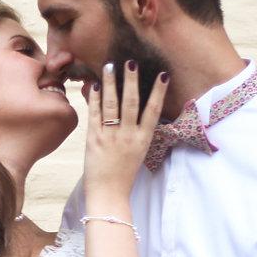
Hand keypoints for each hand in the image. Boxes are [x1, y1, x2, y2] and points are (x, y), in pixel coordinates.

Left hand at [82, 61, 168, 199]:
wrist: (109, 194)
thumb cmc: (123, 173)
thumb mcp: (138, 151)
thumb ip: (137, 131)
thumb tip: (133, 109)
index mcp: (143, 139)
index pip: (153, 111)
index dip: (159, 92)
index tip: (163, 75)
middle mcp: (128, 135)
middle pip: (132, 102)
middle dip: (131, 81)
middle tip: (130, 62)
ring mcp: (111, 136)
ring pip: (112, 104)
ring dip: (111, 83)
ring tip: (110, 66)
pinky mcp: (94, 139)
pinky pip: (94, 114)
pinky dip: (94, 99)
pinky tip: (95, 85)